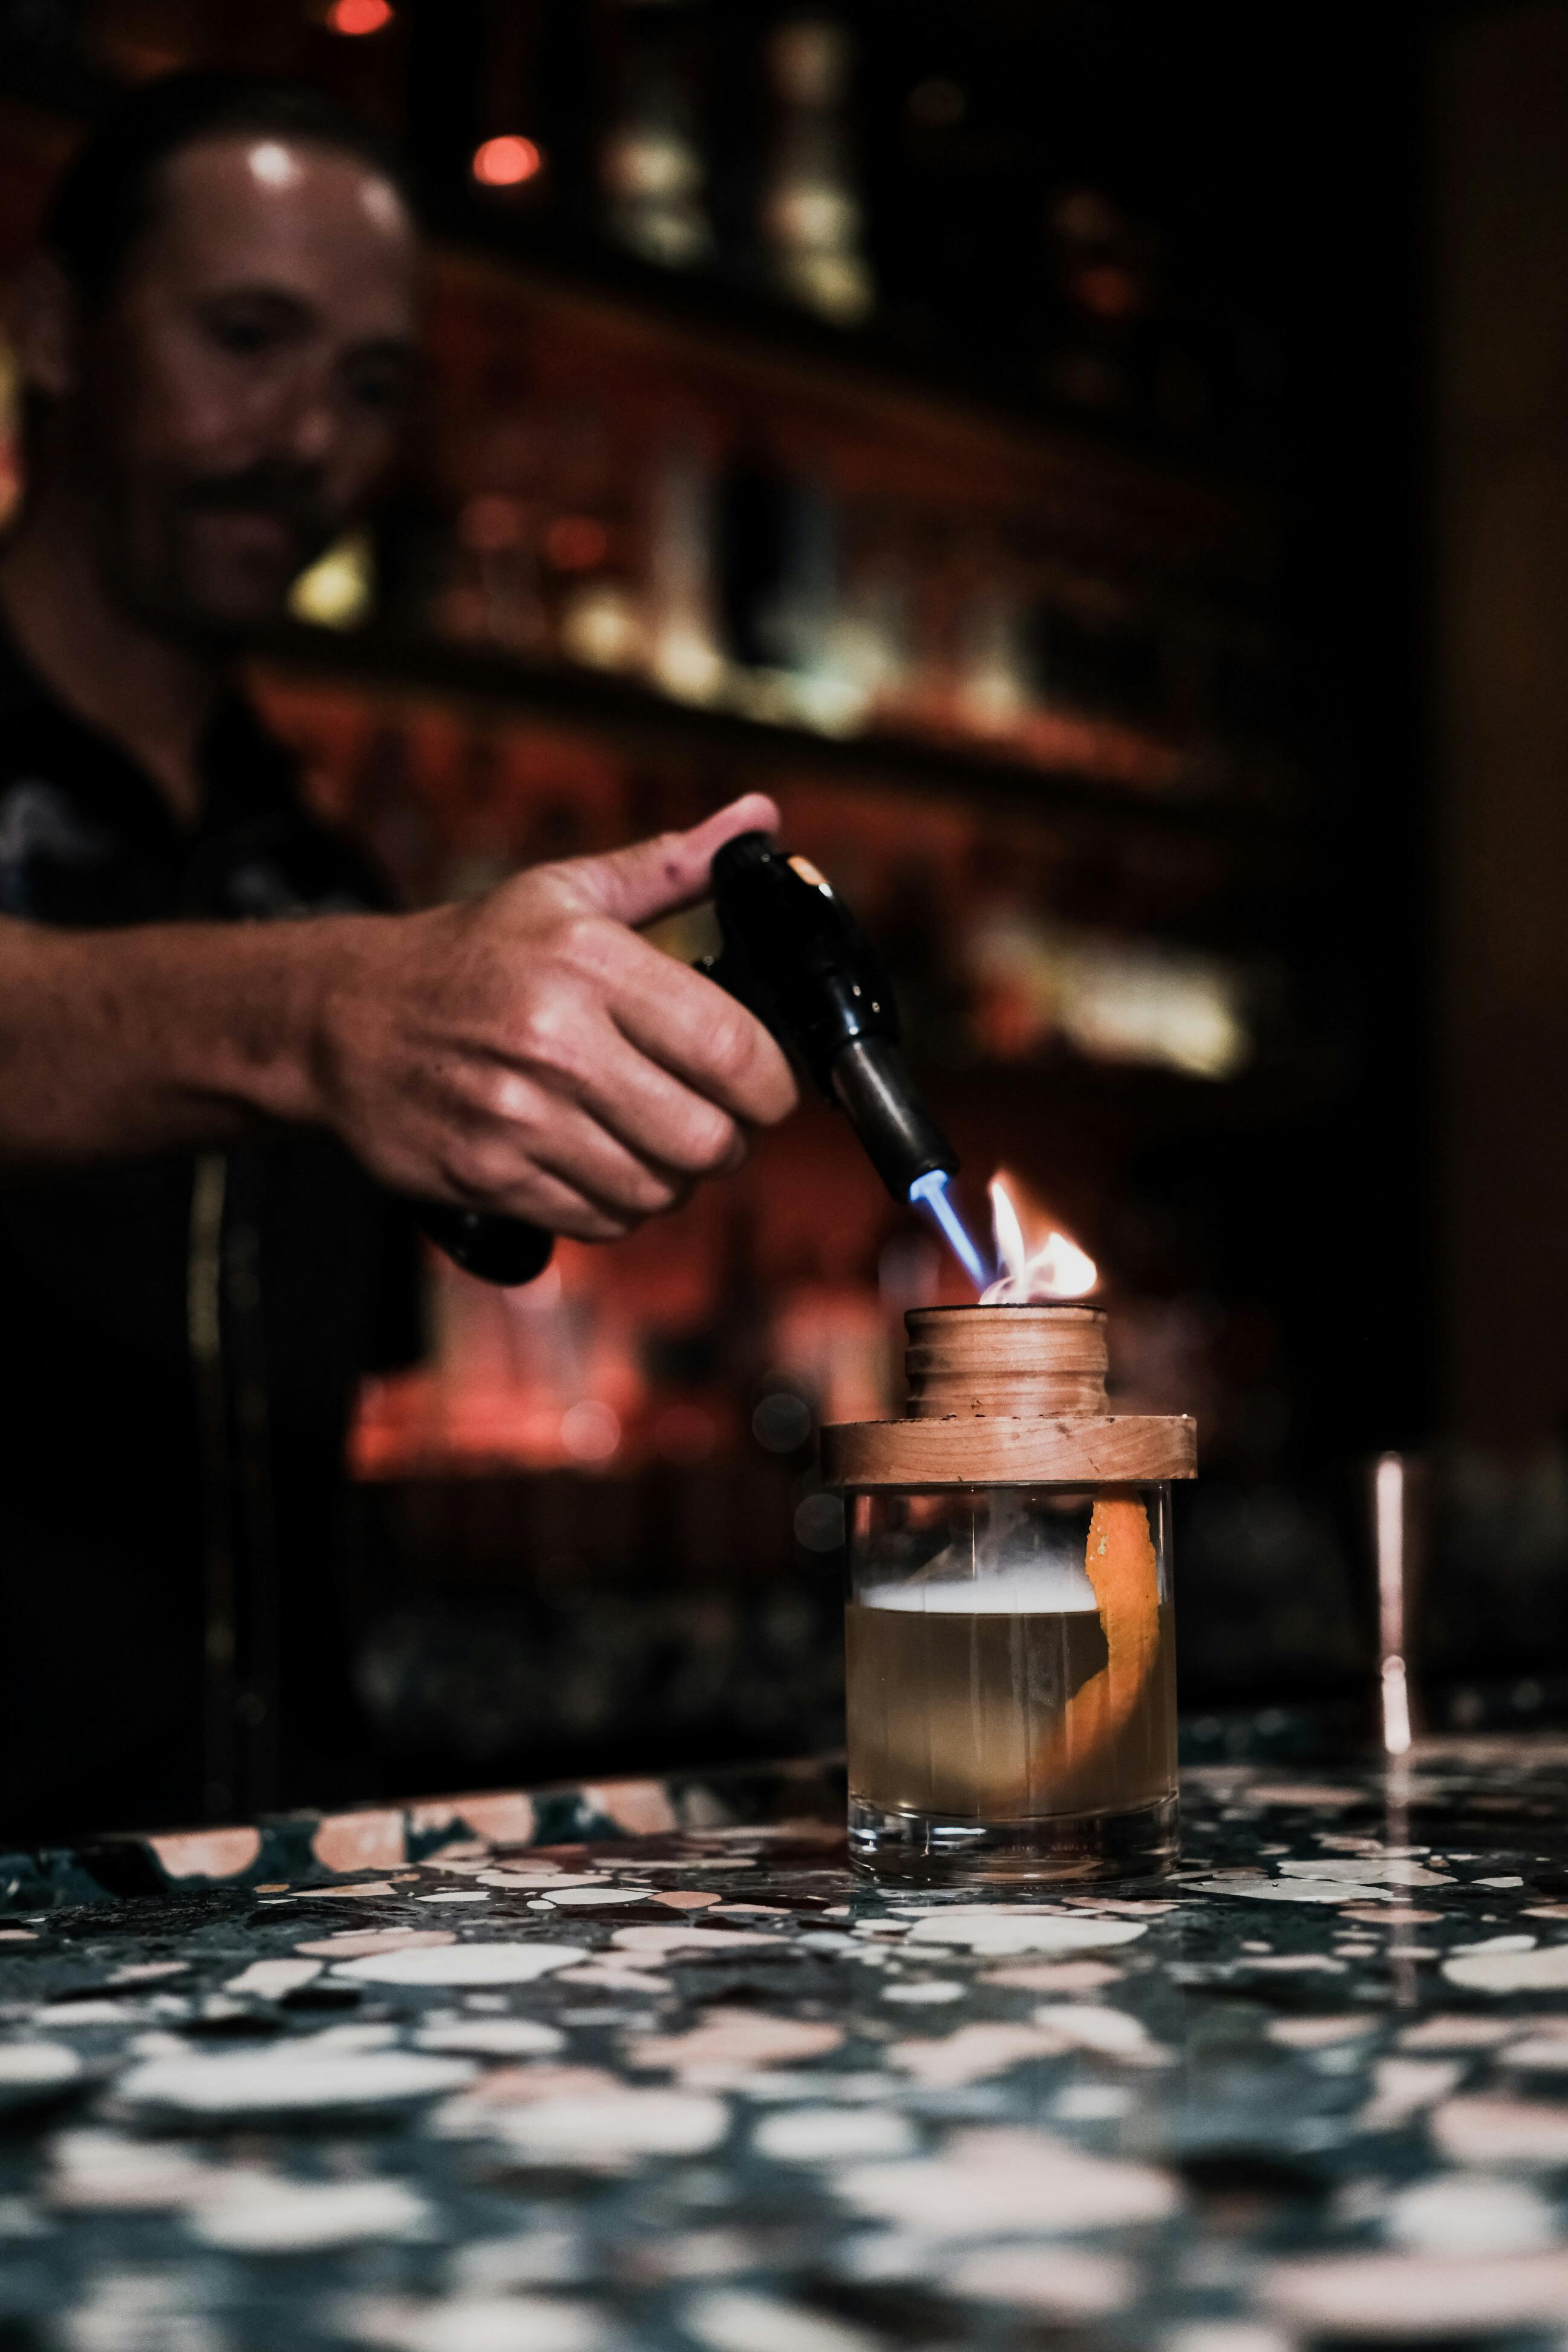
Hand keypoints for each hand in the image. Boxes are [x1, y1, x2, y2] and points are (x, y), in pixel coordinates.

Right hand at [314, 794, 797, 1239]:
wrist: (340, 1019)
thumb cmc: (469, 954)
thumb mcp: (562, 891)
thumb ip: (671, 866)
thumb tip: (760, 816)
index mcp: (586, 963)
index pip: (731, 1050)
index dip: (774, 1085)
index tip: (768, 1085)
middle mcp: (553, 1044)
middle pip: (705, 1139)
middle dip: (728, 1139)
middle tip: (714, 1118)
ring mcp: (517, 1118)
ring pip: (657, 1190)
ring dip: (675, 1177)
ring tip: (654, 1139)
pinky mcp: (488, 1177)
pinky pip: (601, 1220)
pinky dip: (620, 1204)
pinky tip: (604, 1163)